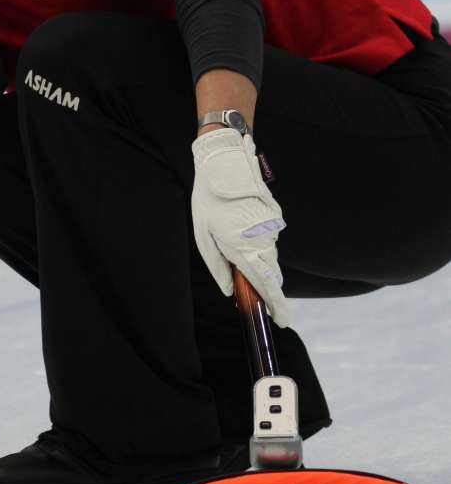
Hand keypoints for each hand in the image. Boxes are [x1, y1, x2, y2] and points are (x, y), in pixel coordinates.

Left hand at [191, 128, 289, 326]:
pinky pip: (268, 237)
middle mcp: (261, 239)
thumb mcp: (202, 234)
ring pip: (269, 255)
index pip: (263, 284)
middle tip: (259, 297)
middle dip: (267, 288)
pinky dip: (259, 241)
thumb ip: (217, 265)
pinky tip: (243, 227)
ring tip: (236, 244)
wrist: (225, 163)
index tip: (280, 320)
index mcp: (241, 246)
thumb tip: (229, 290)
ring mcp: (270, 227)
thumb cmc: (208, 200)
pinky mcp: (274, 216)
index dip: (274, 304)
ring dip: (259, 260)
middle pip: (270, 274)